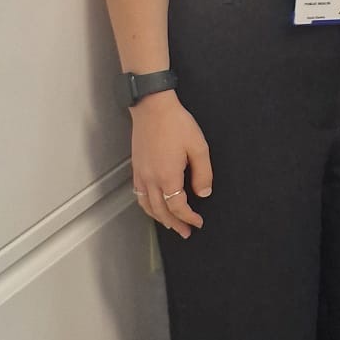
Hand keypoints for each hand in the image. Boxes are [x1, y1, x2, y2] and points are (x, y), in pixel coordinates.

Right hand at [131, 92, 211, 237]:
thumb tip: (203, 193)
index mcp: (168, 177)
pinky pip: (139, 194)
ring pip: (147, 205)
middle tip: (186, 232)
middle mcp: (151, 179)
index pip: (178, 207)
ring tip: (170, 225)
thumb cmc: (176, 123)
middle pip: (161, 211)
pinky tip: (153, 206)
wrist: (152, 107)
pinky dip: (147, 206)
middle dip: (175, 224)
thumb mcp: (198, 147)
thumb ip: (203, 173)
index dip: (189, 218)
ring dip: (159, 218)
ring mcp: (141, 174)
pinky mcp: (136, 167)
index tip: (198, 222)